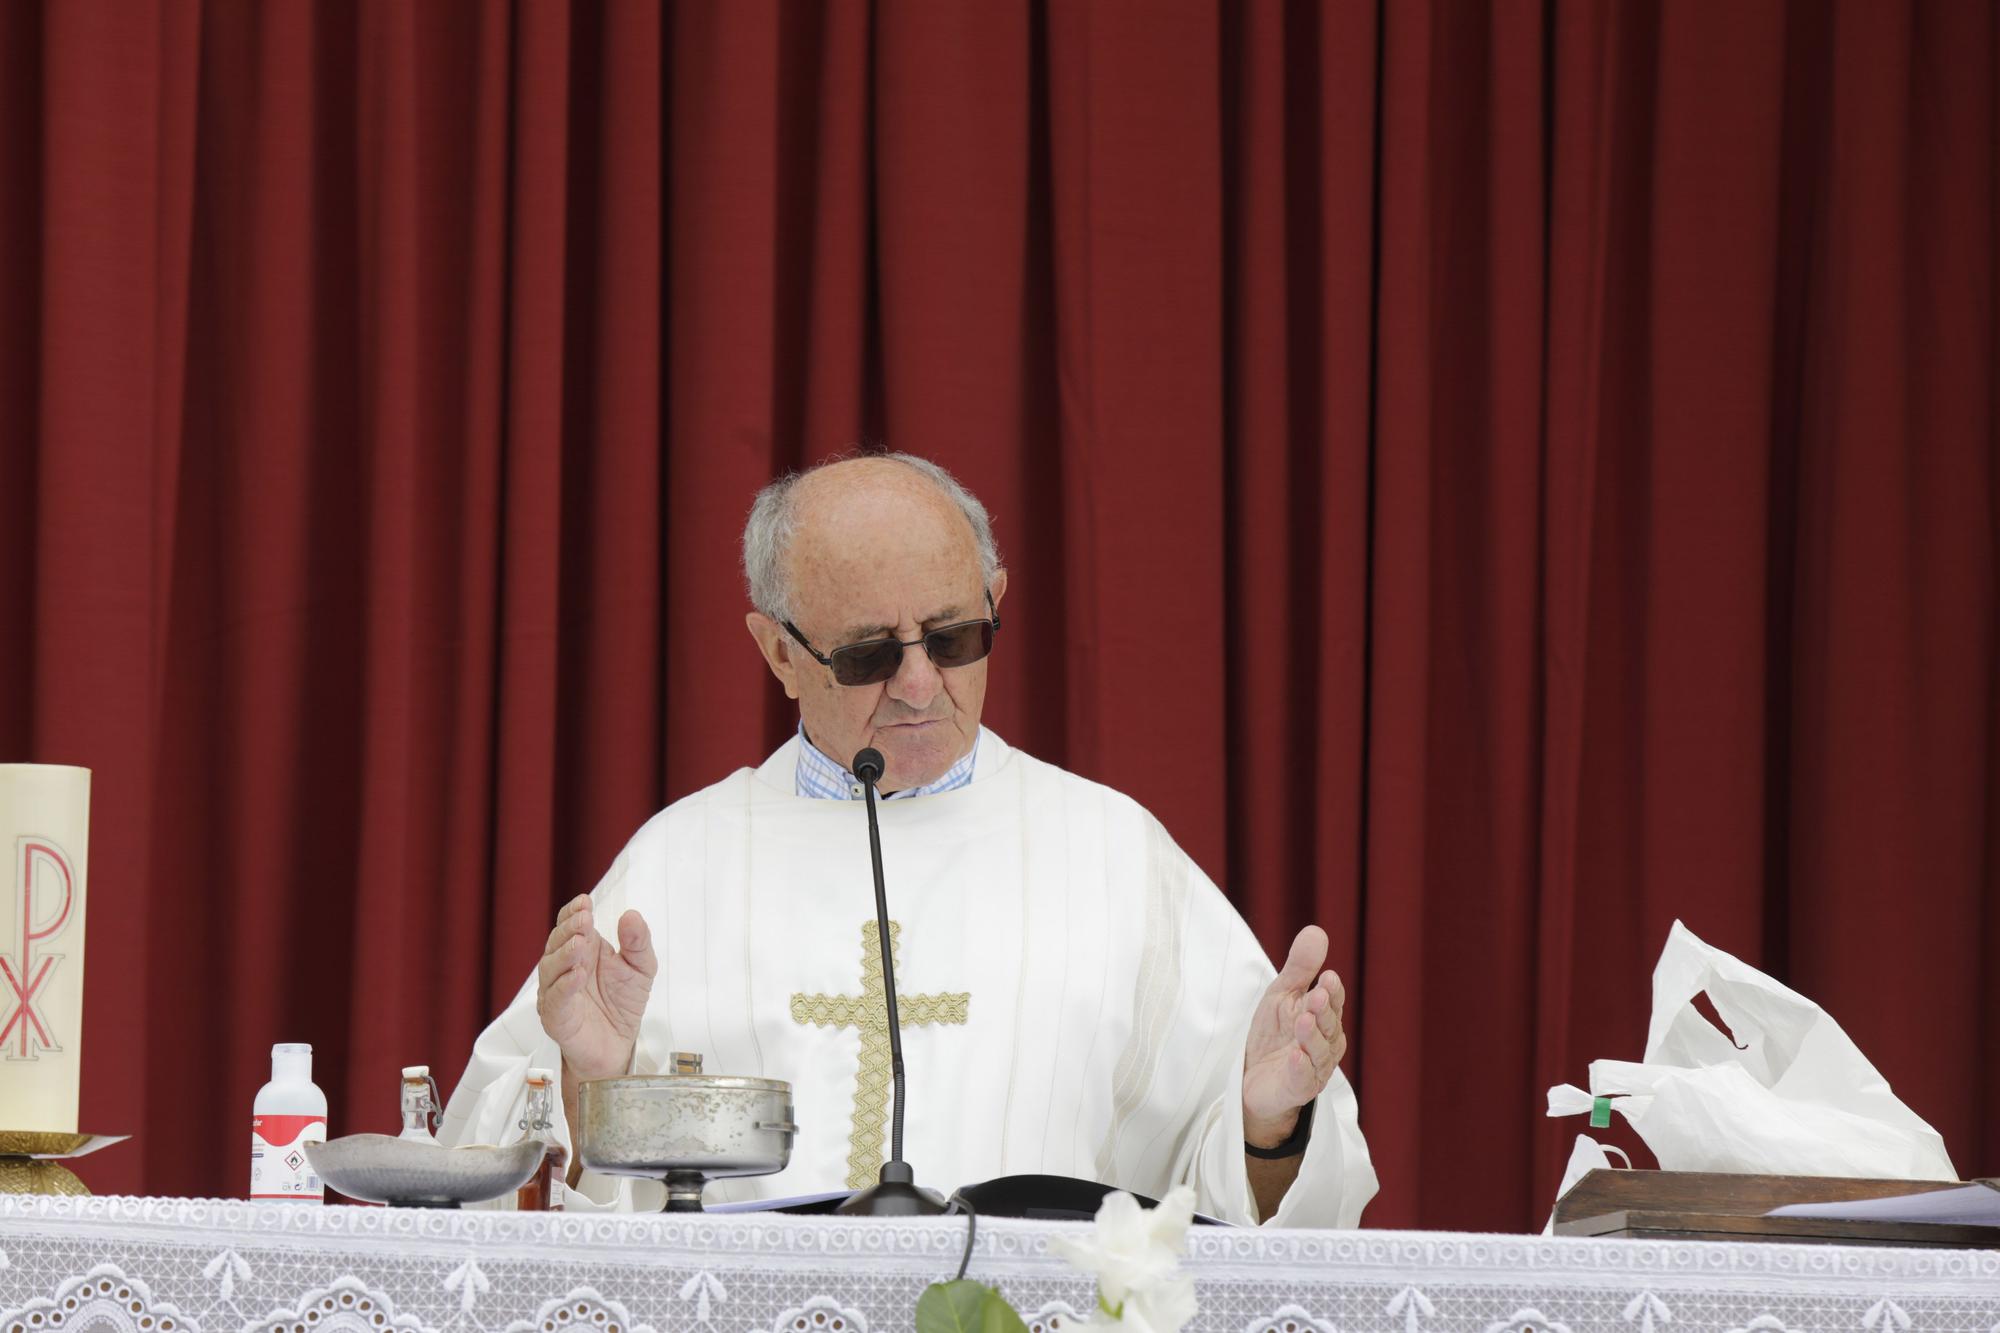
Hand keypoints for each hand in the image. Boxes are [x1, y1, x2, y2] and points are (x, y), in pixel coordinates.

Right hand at [535, 894, 657, 1080]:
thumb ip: (638, 942)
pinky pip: (555, 999)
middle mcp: (565, 967)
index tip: (585, 902)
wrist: (618, 1045)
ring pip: (550, 968)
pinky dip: (564, 986)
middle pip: (557, 942)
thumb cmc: (623, 1003)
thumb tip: (630, 915)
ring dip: (564, 954)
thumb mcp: (641, 968)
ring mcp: (557, 991)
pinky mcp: (556, 1017)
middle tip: (584, 919)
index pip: (569, 925)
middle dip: (568, 929)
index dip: (573, 912)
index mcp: (583, 950)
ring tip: (579, 944)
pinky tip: (577, 975)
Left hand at [1241, 925, 1346, 1146]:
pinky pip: (1303, 1078)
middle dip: (1323, 1010)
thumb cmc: (1274, 1034)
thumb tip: (1316, 930)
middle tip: (1317, 995)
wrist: (1254, 1079)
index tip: (1327, 977)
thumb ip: (1300, 967)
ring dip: (1312, 1036)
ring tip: (1303, 1020)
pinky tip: (1295, 1056)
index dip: (1331, 991)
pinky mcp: (1298, 1088)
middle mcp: (1325, 1043)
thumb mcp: (1282, 995)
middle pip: (1329, 1025)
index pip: (1332, 1001)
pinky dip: (1300, 1067)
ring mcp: (1314, 1067)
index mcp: (1324, 1018)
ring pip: (1319, 1052)